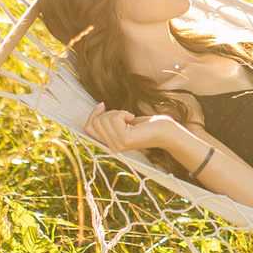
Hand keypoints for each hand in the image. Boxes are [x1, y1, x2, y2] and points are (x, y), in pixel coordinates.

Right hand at [81, 107, 197, 161]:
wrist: (164, 132)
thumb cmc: (145, 125)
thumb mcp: (122, 123)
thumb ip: (108, 121)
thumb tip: (97, 108)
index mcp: (108, 144)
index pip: (88, 129)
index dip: (92, 115)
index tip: (102, 105)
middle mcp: (111, 147)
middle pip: (96, 122)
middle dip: (109, 112)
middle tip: (124, 115)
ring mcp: (117, 144)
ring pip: (104, 119)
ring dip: (117, 112)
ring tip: (129, 118)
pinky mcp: (125, 139)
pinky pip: (115, 118)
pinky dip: (123, 113)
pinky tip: (133, 118)